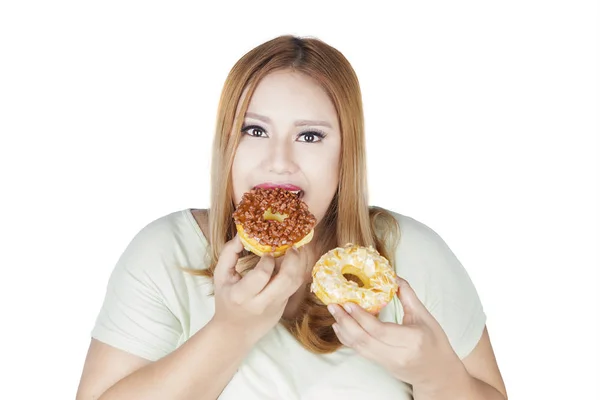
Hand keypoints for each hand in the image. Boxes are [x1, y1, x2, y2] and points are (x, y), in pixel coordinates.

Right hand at [210, 235, 307, 344]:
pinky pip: (294, 288)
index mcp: (241, 295)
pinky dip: (296, 272)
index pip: (262, 274)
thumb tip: (243, 234)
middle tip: (291, 246)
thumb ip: (229, 253)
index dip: (268, 259)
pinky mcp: (283, 308)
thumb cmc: (226, 300)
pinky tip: (293, 262)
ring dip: (299, 265)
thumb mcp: (220, 277)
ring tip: (295, 251)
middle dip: (292, 260)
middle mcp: (261, 303)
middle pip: (286, 280)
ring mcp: (275, 307)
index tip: (268, 251)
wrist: (234, 333)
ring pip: (295, 284)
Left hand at [328, 278, 466, 392]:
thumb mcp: (425, 316)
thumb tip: (393, 276)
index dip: (361, 317)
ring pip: (360, 347)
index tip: (348, 302)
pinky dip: (348, 339)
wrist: (437, 373)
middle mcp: (398, 354)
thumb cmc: (435, 342)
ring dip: (344, 330)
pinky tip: (340, 327)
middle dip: (346, 322)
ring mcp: (388, 363)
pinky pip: (360, 352)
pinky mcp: (382, 365)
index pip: (380, 330)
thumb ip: (408, 296)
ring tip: (334, 313)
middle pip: (365, 340)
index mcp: (412, 340)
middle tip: (334, 305)